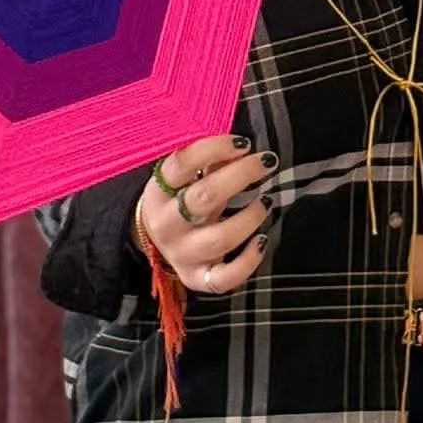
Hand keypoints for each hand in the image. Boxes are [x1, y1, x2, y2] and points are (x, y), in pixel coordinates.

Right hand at [137, 135, 276, 294]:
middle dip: (241, 175)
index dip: (214, 148)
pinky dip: (248, 262)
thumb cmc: (179, 200)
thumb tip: (243, 149)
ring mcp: (182, 255)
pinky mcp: (197, 278)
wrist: (155, 243)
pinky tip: (262, 241)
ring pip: (220, 238)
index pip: (181, 164)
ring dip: (250, 217)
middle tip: (267, 162)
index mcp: (159, 192)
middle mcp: (167, 225)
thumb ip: (211, 162)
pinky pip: (224, 278)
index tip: (242, 143)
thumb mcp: (185, 179)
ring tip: (267, 200)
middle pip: (204, 197)